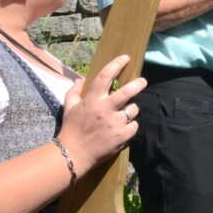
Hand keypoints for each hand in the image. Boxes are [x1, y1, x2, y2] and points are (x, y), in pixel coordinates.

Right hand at [56, 55, 146, 176]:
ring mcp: (116, 122)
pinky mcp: (123, 135)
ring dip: (131, 110)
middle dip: (138, 84)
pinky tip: (122, 129)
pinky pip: (134, 125)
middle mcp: (106, 109)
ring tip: (124, 114)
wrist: (73, 154)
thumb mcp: (69, 108)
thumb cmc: (71, 130)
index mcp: (93, 100)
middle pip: (128, 91)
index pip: (106, 76)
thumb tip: (80, 79)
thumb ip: (74, 92)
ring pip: (133, 109)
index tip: (125, 58)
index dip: (116, 64)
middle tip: (143, 81)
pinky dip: (130, 126)